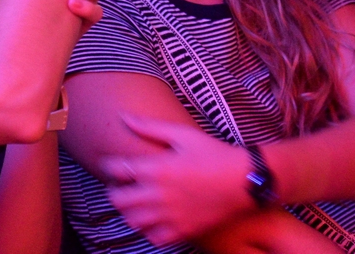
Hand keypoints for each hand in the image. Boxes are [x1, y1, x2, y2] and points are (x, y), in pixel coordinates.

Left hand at [105, 115, 254, 244]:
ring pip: (133, 221)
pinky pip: (155, 238)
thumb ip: (150, 127)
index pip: (115, 170)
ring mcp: (171, 215)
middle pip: (118, 200)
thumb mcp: (182, 135)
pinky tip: (154, 219)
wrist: (245, 180)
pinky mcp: (184, 230)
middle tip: (121, 186)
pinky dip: (149, 230)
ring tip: (136, 203)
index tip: (113, 165)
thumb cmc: (214, 153)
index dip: (108, 166)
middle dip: (114, 191)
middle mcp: (159, 194)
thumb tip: (123, 117)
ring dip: (129, 211)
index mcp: (157, 168)